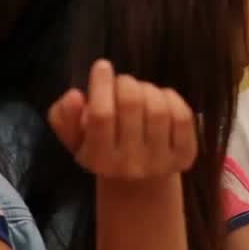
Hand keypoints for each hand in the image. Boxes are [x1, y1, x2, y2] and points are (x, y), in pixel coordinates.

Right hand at [48, 59, 196, 179]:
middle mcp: (130, 165)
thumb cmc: (101, 149)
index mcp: (99, 159)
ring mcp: (160, 162)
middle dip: (125, 83)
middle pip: (132, 105)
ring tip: (140, 92)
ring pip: (158, 108)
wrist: (138, 183)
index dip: (102, 85)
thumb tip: (75, 96)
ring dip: (148, 89)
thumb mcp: (74, 137)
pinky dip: (171, 98)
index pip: (101, 115)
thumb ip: (64, 117)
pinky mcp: (184, 157)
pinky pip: (182, 116)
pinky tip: (160, 99)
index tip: (102, 66)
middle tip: (122, 82)